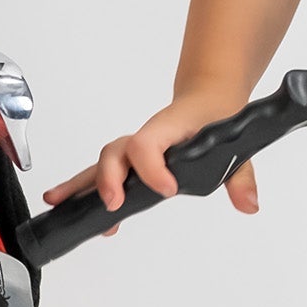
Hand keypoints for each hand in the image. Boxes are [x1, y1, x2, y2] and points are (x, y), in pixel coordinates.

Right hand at [42, 86, 258, 232]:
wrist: (208, 100)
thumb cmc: (216, 119)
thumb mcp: (236, 143)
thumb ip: (242, 176)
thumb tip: (248, 204)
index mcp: (170, 129)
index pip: (149, 143)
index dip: (153, 166)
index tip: (168, 190)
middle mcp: (147, 138)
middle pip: (116, 152)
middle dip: (108, 178)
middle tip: (113, 204)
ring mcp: (135, 150)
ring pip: (102, 163)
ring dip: (80, 183)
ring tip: (58, 203)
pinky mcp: (130, 162)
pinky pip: (102, 173)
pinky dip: (83, 189)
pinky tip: (69, 206)